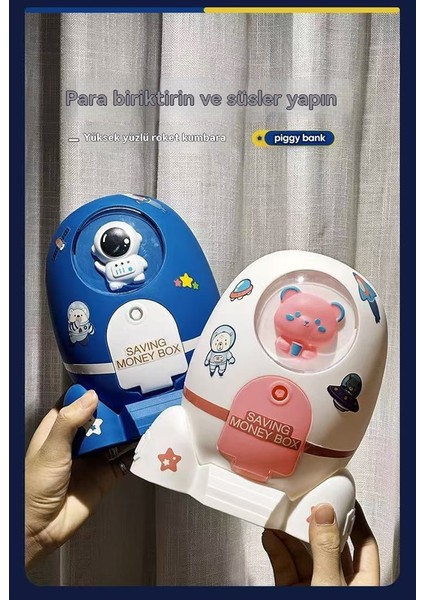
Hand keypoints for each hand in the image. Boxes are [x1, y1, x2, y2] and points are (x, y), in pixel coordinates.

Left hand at [25, 390, 130, 569]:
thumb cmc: (33, 488)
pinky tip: (147, 441)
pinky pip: (125, 460)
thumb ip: (69, 422)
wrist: (39, 529)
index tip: (110, 381)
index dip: (91, 392)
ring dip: (128, 429)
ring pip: (115, 437)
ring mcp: (93, 458)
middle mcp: (77, 440)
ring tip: (144, 415)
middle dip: (116, 409)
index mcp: (58, 429)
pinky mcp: (105, 476)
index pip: (76, 402)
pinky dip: (136, 452)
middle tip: (135, 397)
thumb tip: (91, 396)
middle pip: (101, 417)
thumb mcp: (51, 449)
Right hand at [262, 502, 379, 585]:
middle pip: (329, 545)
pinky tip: (271, 536)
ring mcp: (315, 587)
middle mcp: (339, 583)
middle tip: (306, 502)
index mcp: (362, 583)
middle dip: (316, 522)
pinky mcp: (294, 592)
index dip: (355, 519)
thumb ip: (326, 549)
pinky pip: (285, 567)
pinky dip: (277, 550)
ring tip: (282, 515)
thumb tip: (325, 513)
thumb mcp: (330, 582)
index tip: (344, 498)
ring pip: (304, 555)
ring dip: (291, 534)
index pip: (364, 543)